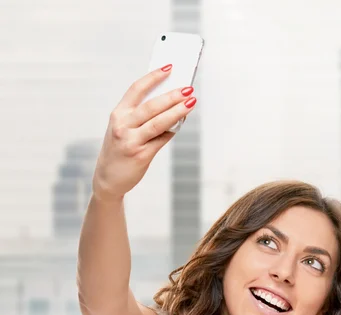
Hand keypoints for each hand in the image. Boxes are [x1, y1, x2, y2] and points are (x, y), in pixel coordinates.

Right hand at [92, 64, 196, 201]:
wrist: (108, 179)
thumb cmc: (119, 149)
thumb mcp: (124, 128)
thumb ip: (141, 116)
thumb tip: (170, 102)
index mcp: (118, 114)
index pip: (136, 90)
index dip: (153, 77)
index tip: (169, 68)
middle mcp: (122, 125)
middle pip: (151, 106)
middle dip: (172, 96)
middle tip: (188, 88)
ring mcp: (131, 140)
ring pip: (159, 122)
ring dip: (177, 111)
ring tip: (191, 102)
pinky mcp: (141, 155)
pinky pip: (162, 139)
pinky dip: (173, 130)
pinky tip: (181, 124)